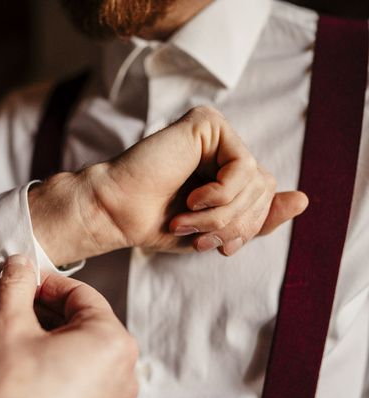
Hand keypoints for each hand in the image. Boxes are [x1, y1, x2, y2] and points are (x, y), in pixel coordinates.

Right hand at [0, 255, 137, 397]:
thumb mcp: (6, 329)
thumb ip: (15, 286)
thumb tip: (19, 264)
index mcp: (112, 343)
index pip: (79, 292)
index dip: (43, 281)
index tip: (18, 278)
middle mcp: (123, 372)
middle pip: (80, 320)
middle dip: (39, 309)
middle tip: (4, 305)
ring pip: (77, 348)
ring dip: (42, 334)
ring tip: (4, 333)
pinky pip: (76, 375)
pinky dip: (49, 361)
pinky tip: (16, 363)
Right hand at [30, 106, 308, 263]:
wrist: (119, 212)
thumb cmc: (157, 223)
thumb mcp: (217, 230)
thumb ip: (259, 218)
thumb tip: (305, 200)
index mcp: (225, 172)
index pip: (266, 198)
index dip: (249, 227)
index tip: (219, 247)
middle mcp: (223, 150)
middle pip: (266, 189)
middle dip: (235, 223)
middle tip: (199, 237)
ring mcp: (216, 134)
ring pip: (256, 179)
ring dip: (223, 213)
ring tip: (187, 220)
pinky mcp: (207, 123)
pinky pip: (242, 164)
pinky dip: (221, 192)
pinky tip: (193, 197)